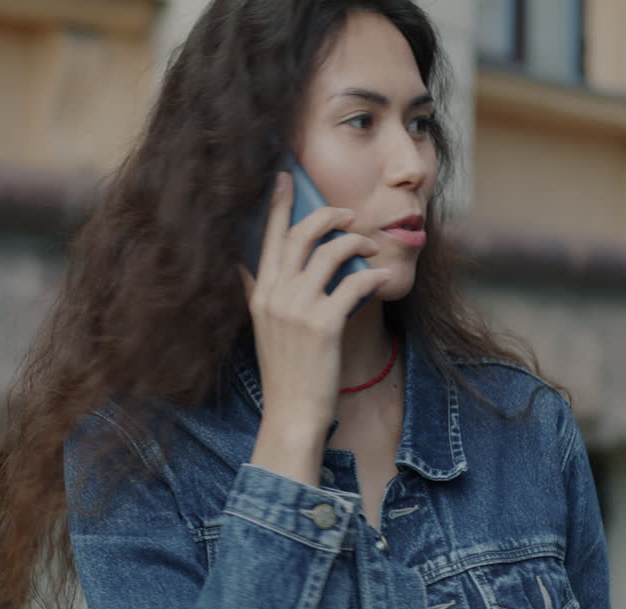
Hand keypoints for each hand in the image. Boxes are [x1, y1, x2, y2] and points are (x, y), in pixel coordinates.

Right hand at [239, 172, 391, 484]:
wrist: (291, 415)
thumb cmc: (284, 373)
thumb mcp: (261, 328)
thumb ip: (255, 293)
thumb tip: (244, 265)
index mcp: (259, 293)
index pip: (269, 237)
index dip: (279, 204)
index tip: (285, 176)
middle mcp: (274, 296)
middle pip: (302, 235)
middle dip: (329, 216)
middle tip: (349, 215)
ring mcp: (297, 310)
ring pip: (331, 252)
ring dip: (357, 243)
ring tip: (371, 248)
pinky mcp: (323, 325)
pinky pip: (354, 283)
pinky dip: (372, 276)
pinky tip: (381, 279)